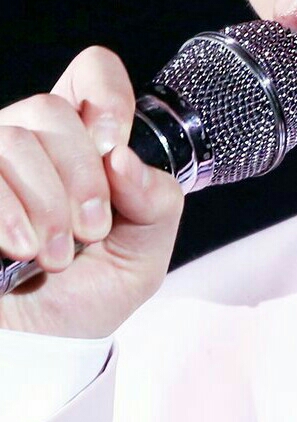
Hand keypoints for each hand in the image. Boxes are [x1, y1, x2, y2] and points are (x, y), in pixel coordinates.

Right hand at [0, 46, 183, 337]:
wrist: (40, 351)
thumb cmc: (89, 293)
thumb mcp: (144, 251)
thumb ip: (156, 200)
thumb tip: (123, 157)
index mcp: (82, 139)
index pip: (91, 71)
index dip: (105, 95)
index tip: (113, 144)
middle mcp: (30, 139)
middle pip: (50, 110)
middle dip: (81, 174)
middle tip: (91, 229)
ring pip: (14, 141)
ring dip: (46, 202)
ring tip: (56, 255)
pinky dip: (7, 212)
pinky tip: (22, 248)